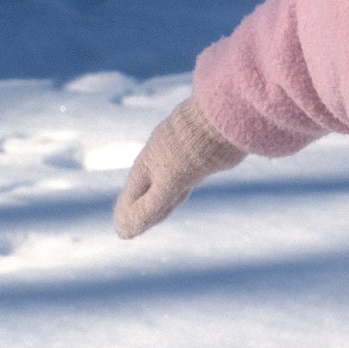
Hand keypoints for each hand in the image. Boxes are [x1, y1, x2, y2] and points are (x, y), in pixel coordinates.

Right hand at [113, 97, 245, 238]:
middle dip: (143, 207)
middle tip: (135, 223)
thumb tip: (123, 232)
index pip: (133, 196)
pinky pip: (190, 173)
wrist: (225, 115)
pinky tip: (190, 182)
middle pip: (149, 188)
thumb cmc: (195, 148)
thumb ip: (150, 208)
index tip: (123, 231)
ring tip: (160, 210)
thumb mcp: (170, 182)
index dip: (128, 214)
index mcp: (149, 164)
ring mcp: (184, 152)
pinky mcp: (205, 150)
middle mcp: (162, 156)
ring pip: (170, 181)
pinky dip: (183, 185)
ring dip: (163, 197)